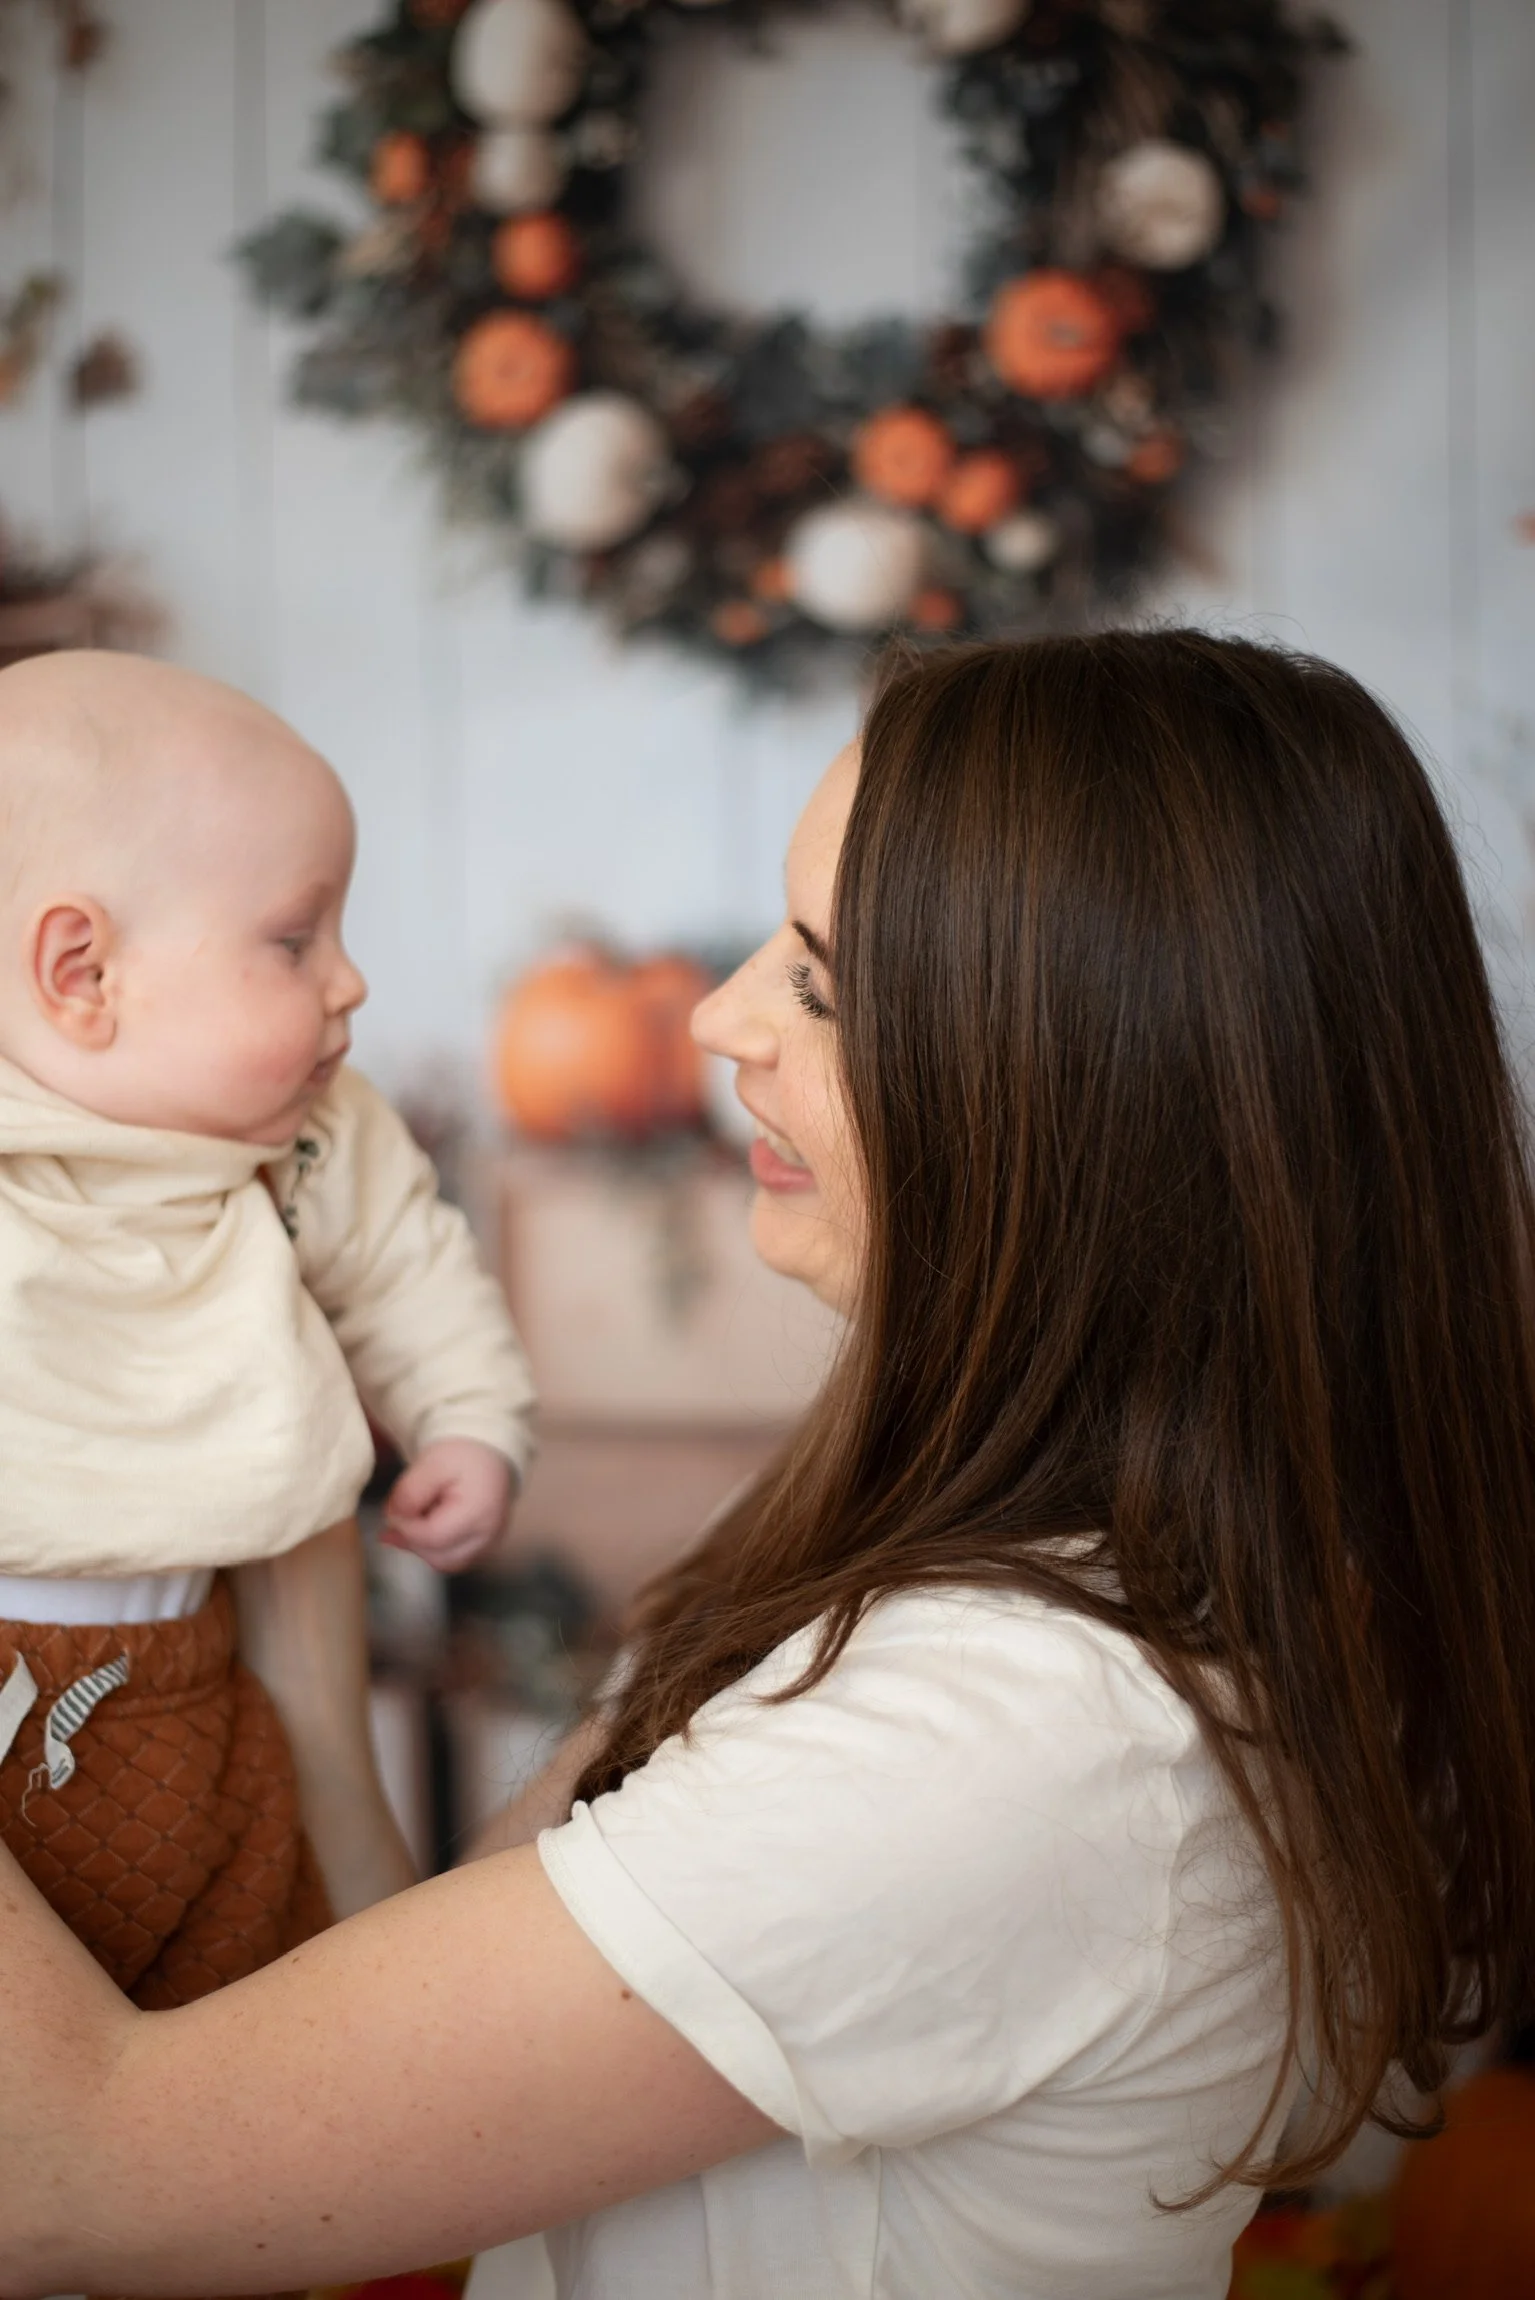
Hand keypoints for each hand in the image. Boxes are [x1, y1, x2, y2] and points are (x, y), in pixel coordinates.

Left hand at [382, 1438, 512, 1571]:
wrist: (487, 1455)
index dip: (405, 1527)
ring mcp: (488, 1545)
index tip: (394, 1508)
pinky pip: (452, 1559)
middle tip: (403, 1512)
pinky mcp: (482, 1549)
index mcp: (478, 1511)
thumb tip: (394, 1519)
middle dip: (412, 1538)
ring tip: (415, 1517)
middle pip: (438, 1557)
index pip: (432, 1536)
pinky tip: (425, 1526)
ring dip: (421, 1545)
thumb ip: (409, 1492)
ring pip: (444, 1563)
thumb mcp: (431, 1463)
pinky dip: (433, 1547)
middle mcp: (488, 1535)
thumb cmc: (462, 1457)